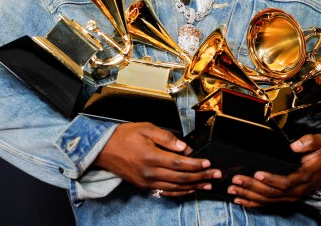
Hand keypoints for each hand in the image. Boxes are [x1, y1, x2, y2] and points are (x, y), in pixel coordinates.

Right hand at [95, 122, 220, 196]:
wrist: (104, 149)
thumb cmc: (125, 136)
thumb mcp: (146, 129)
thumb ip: (166, 138)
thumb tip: (184, 147)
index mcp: (151, 157)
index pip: (180, 164)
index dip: (196, 165)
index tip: (209, 163)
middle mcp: (150, 173)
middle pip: (181, 178)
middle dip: (201, 176)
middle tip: (216, 175)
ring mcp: (147, 182)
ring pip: (175, 187)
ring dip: (193, 186)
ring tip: (208, 184)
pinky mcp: (144, 186)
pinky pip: (165, 191)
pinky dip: (179, 192)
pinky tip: (189, 189)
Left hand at [227, 134, 320, 206]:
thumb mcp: (320, 143)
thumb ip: (308, 142)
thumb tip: (294, 145)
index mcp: (303, 176)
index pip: (285, 182)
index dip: (270, 179)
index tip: (257, 173)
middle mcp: (296, 190)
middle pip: (271, 193)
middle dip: (252, 187)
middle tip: (236, 179)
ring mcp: (290, 196)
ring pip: (267, 200)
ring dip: (248, 196)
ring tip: (232, 190)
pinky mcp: (285, 198)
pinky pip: (267, 204)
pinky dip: (252, 203)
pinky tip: (240, 200)